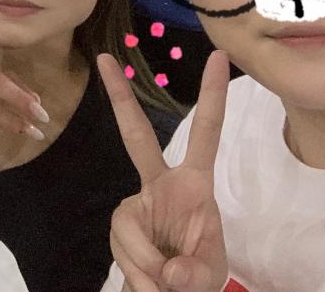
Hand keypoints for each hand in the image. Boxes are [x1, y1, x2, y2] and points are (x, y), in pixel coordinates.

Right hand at [98, 50, 230, 291]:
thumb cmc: (198, 275)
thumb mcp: (209, 275)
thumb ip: (193, 272)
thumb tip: (167, 270)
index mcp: (194, 184)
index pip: (206, 134)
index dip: (212, 96)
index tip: (218, 55)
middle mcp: (160, 185)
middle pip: (136, 136)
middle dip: (120, 97)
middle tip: (105, 59)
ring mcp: (136, 204)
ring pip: (128, 227)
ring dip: (147, 264)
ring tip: (164, 286)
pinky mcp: (120, 227)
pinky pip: (123, 248)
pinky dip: (138, 274)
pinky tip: (148, 285)